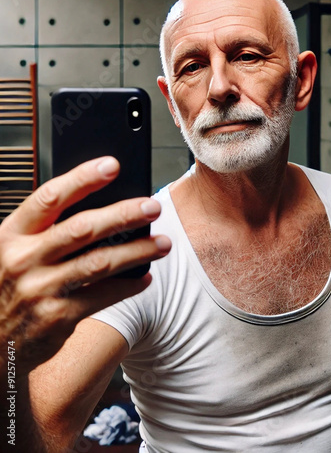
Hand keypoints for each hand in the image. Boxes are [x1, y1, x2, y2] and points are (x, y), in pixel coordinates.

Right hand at [0, 157, 170, 374]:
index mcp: (12, 235)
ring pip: (99, 262)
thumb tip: (107, 209)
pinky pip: (104, 295)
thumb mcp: (15, 252)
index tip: (112, 165)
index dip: (82, 178)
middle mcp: (24, 259)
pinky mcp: (57, 316)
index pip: (50, 197)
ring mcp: (40, 289)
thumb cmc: (10, 287)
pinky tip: (145, 277)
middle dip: (123, 215)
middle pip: (82, 228)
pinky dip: (129, 285)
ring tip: (163, 243)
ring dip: (137, 251)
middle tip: (153, 207)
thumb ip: (49, 231)